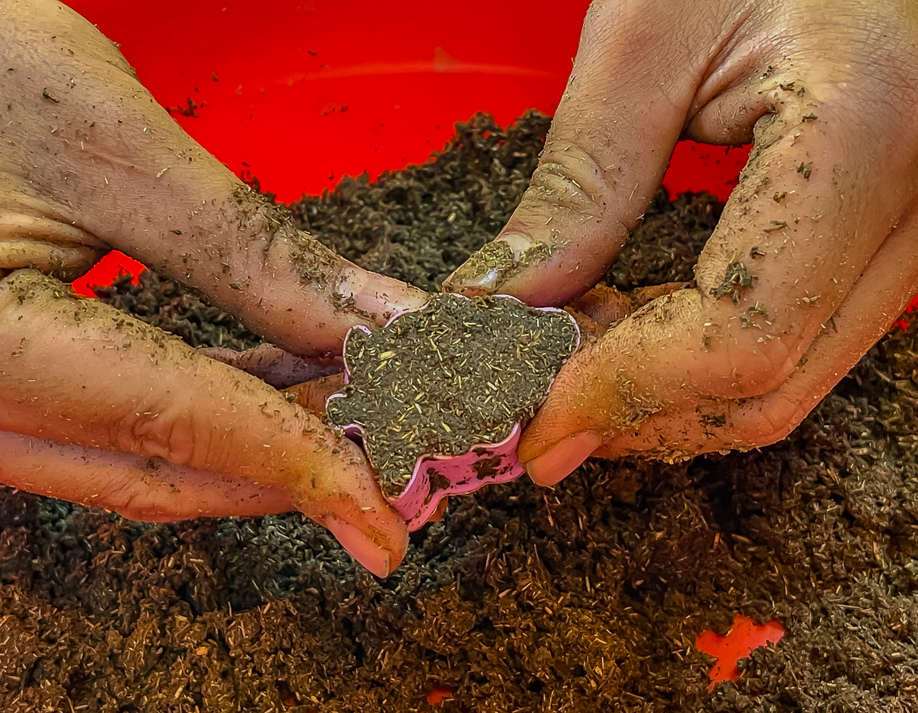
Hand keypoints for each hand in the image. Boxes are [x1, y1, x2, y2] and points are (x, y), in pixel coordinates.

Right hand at [0, 0, 426, 575]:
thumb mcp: (115, 149)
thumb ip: (254, 254)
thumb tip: (382, 325)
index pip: (174, 424)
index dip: (299, 464)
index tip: (386, 512)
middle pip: (155, 471)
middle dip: (287, 467)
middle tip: (391, 454)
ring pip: (132, 458)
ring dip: (252, 444)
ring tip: (353, 410)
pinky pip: (105, 423)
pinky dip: (199, 415)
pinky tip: (273, 387)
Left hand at [444, 0, 917, 484]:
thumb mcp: (647, 38)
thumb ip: (581, 185)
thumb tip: (505, 305)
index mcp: (862, 133)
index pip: (739, 335)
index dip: (619, 395)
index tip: (531, 423)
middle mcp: (917, 204)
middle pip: (767, 385)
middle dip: (632, 411)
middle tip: (534, 394)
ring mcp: (915, 230)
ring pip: (786, 379)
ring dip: (661, 394)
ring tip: (570, 350)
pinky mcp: (888, 240)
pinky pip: (796, 340)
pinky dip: (698, 360)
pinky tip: (630, 325)